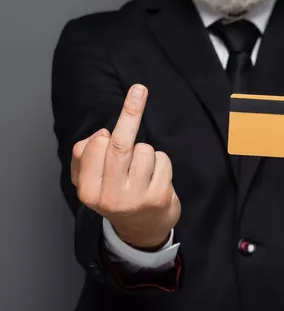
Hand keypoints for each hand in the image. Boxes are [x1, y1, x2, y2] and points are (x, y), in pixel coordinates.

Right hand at [71, 84, 180, 249]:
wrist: (142, 230)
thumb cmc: (116, 195)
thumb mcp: (90, 181)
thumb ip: (85, 157)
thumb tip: (102, 133)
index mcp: (88, 190)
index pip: (95, 147)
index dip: (104, 136)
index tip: (108, 129)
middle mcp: (110, 196)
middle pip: (120, 144)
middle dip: (131, 112)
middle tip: (139, 89)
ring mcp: (136, 198)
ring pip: (144, 150)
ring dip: (146, 153)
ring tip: (143, 171)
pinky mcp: (159, 197)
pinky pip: (162, 160)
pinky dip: (161, 163)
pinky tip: (156, 178)